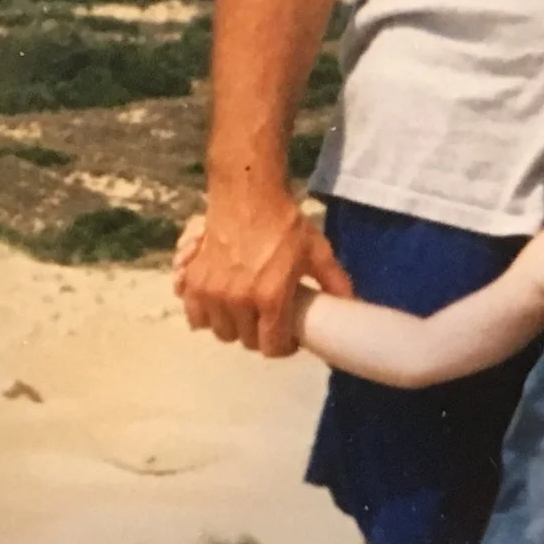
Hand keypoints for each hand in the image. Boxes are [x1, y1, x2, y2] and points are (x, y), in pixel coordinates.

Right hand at [176, 189, 351, 354]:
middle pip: (246, 342)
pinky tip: (220, 304)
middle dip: (260, 335)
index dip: (283, 346)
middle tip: (268, 319)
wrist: (247, 196)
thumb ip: (334, 282)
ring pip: (221, 331)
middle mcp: (237, 301)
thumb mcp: (317, 251)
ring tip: (245, 311)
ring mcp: (211, 292)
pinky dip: (206, 315)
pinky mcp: (192, 281)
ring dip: (234, 326)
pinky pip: (195, 316)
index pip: (272, 348)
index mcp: (269, 298)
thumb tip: (350, 305)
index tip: (289, 335)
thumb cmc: (284, 224)